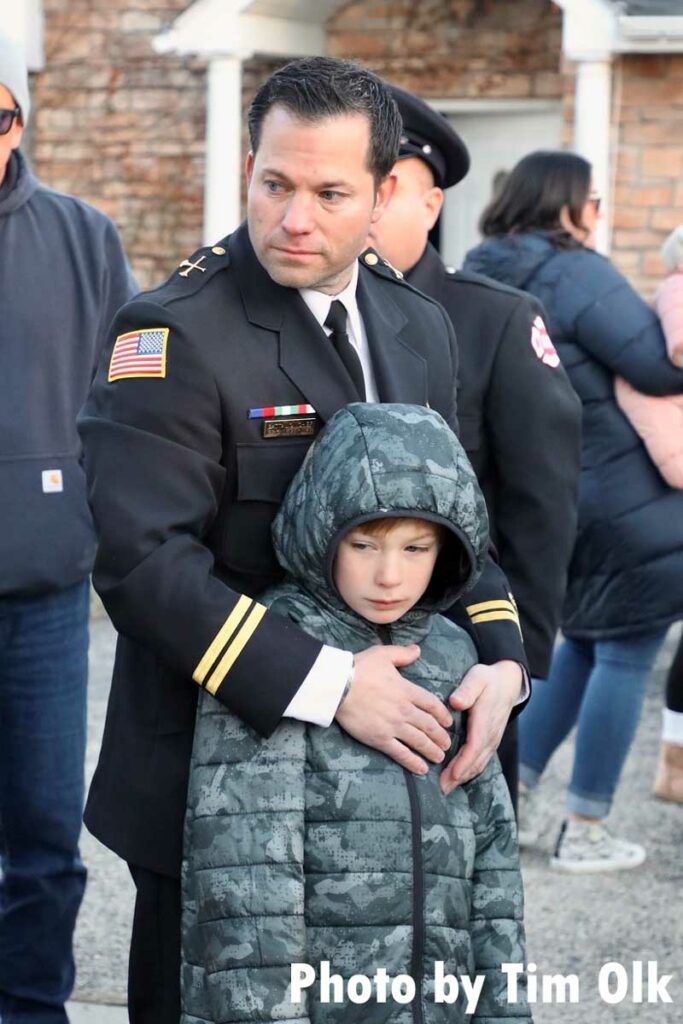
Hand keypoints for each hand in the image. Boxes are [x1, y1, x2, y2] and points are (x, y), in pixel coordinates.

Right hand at [335, 644, 452, 774]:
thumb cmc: (359, 668)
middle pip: (429, 726)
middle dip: (441, 736)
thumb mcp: (383, 654)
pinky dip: (413, 762)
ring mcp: (393, 726)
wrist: (338, 686)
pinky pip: (401, 753)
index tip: (448, 722)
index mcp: (407, 690)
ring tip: (439, 758)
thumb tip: (417, 650)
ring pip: (419, 741)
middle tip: (447, 744)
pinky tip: (421, 769)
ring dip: (432, 750)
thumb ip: (403, 654)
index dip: (443, 715)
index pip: (432, 704)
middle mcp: (404, 710)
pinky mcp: (380, 739)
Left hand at [439, 660, 522, 793]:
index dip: (463, 764)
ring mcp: (492, 740)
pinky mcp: (490, 741)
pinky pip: (481, 760)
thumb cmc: (488, 679)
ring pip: (478, 764)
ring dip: (463, 777)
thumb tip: (456, 702)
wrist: (508, 683)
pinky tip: (457, 777)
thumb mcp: (477, 678)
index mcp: (484, 721)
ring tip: (446, 787)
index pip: (474, 747)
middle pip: (475, 761)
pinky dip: (469, 771)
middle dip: (459, 777)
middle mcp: (490, 734)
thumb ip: (467, 690)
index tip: (450, 776)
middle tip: (441, 789)